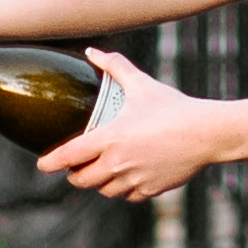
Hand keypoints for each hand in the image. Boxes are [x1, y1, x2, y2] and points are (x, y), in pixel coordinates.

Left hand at [43, 51, 223, 205]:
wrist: (206, 134)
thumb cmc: (173, 107)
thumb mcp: (141, 84)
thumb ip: (115, 66)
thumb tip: (92, 51)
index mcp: (111, 138)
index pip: (69, 155)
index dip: (50, 162)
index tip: (41, 164)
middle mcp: (118, 163)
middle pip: (82, 179)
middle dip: (74, 174)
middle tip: (75, 166)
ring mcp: (134, 180)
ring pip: (104, 190)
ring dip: (98, 183)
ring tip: (100, 171)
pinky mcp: (150, 190)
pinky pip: (127, 196)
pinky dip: (122, 189)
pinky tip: (126, 178)